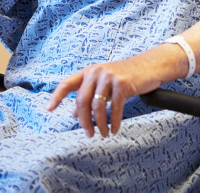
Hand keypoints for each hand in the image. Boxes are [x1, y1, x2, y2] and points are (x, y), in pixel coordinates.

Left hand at [46, 50, 180, 137]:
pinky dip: (114, 122)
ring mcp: (109, 77)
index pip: (67, 83)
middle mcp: (97, 72)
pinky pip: (114, 108)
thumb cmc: (128, 75)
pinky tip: (115, 128)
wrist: (150, 65)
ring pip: (97, 106)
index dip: (56, 96)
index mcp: (90, 71)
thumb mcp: (105, 83)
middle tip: (88, 133)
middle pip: (81, 101)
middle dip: (84, 121)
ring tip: (103, 133)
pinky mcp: (122, 84)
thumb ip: (90, 94)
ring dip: (99, 124)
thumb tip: (75, 114)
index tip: (49, 109)